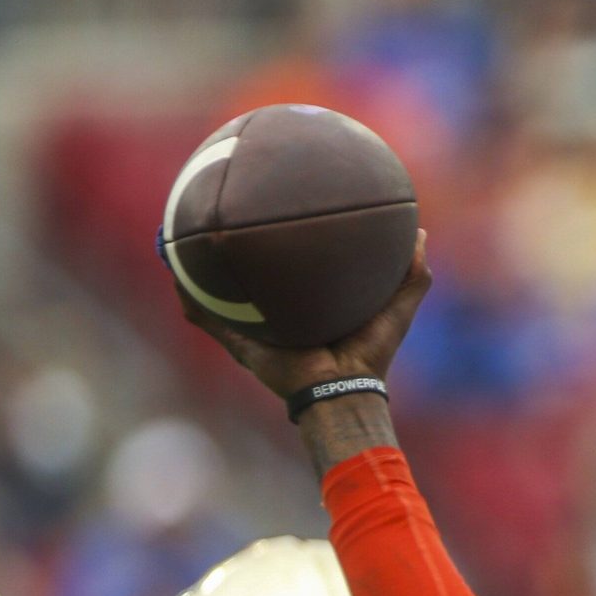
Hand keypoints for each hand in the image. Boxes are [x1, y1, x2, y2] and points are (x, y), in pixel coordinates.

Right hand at [176, 232, 432, 400]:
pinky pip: (209, 320)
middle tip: (225, 213)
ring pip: (222, 296)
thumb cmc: (372, 351)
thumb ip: (413, 273)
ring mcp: (259, 327)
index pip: (296, 266)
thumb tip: (421, 232)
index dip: (287, 242)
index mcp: (313, 302)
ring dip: (201, 272)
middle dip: (237, 249)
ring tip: (181, 241)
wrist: (343, 387)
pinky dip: (190, 300)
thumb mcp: (398, 305)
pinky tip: (174, 275)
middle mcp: (282, 312)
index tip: (281, 207)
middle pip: (254, 275)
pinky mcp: (243, 343)